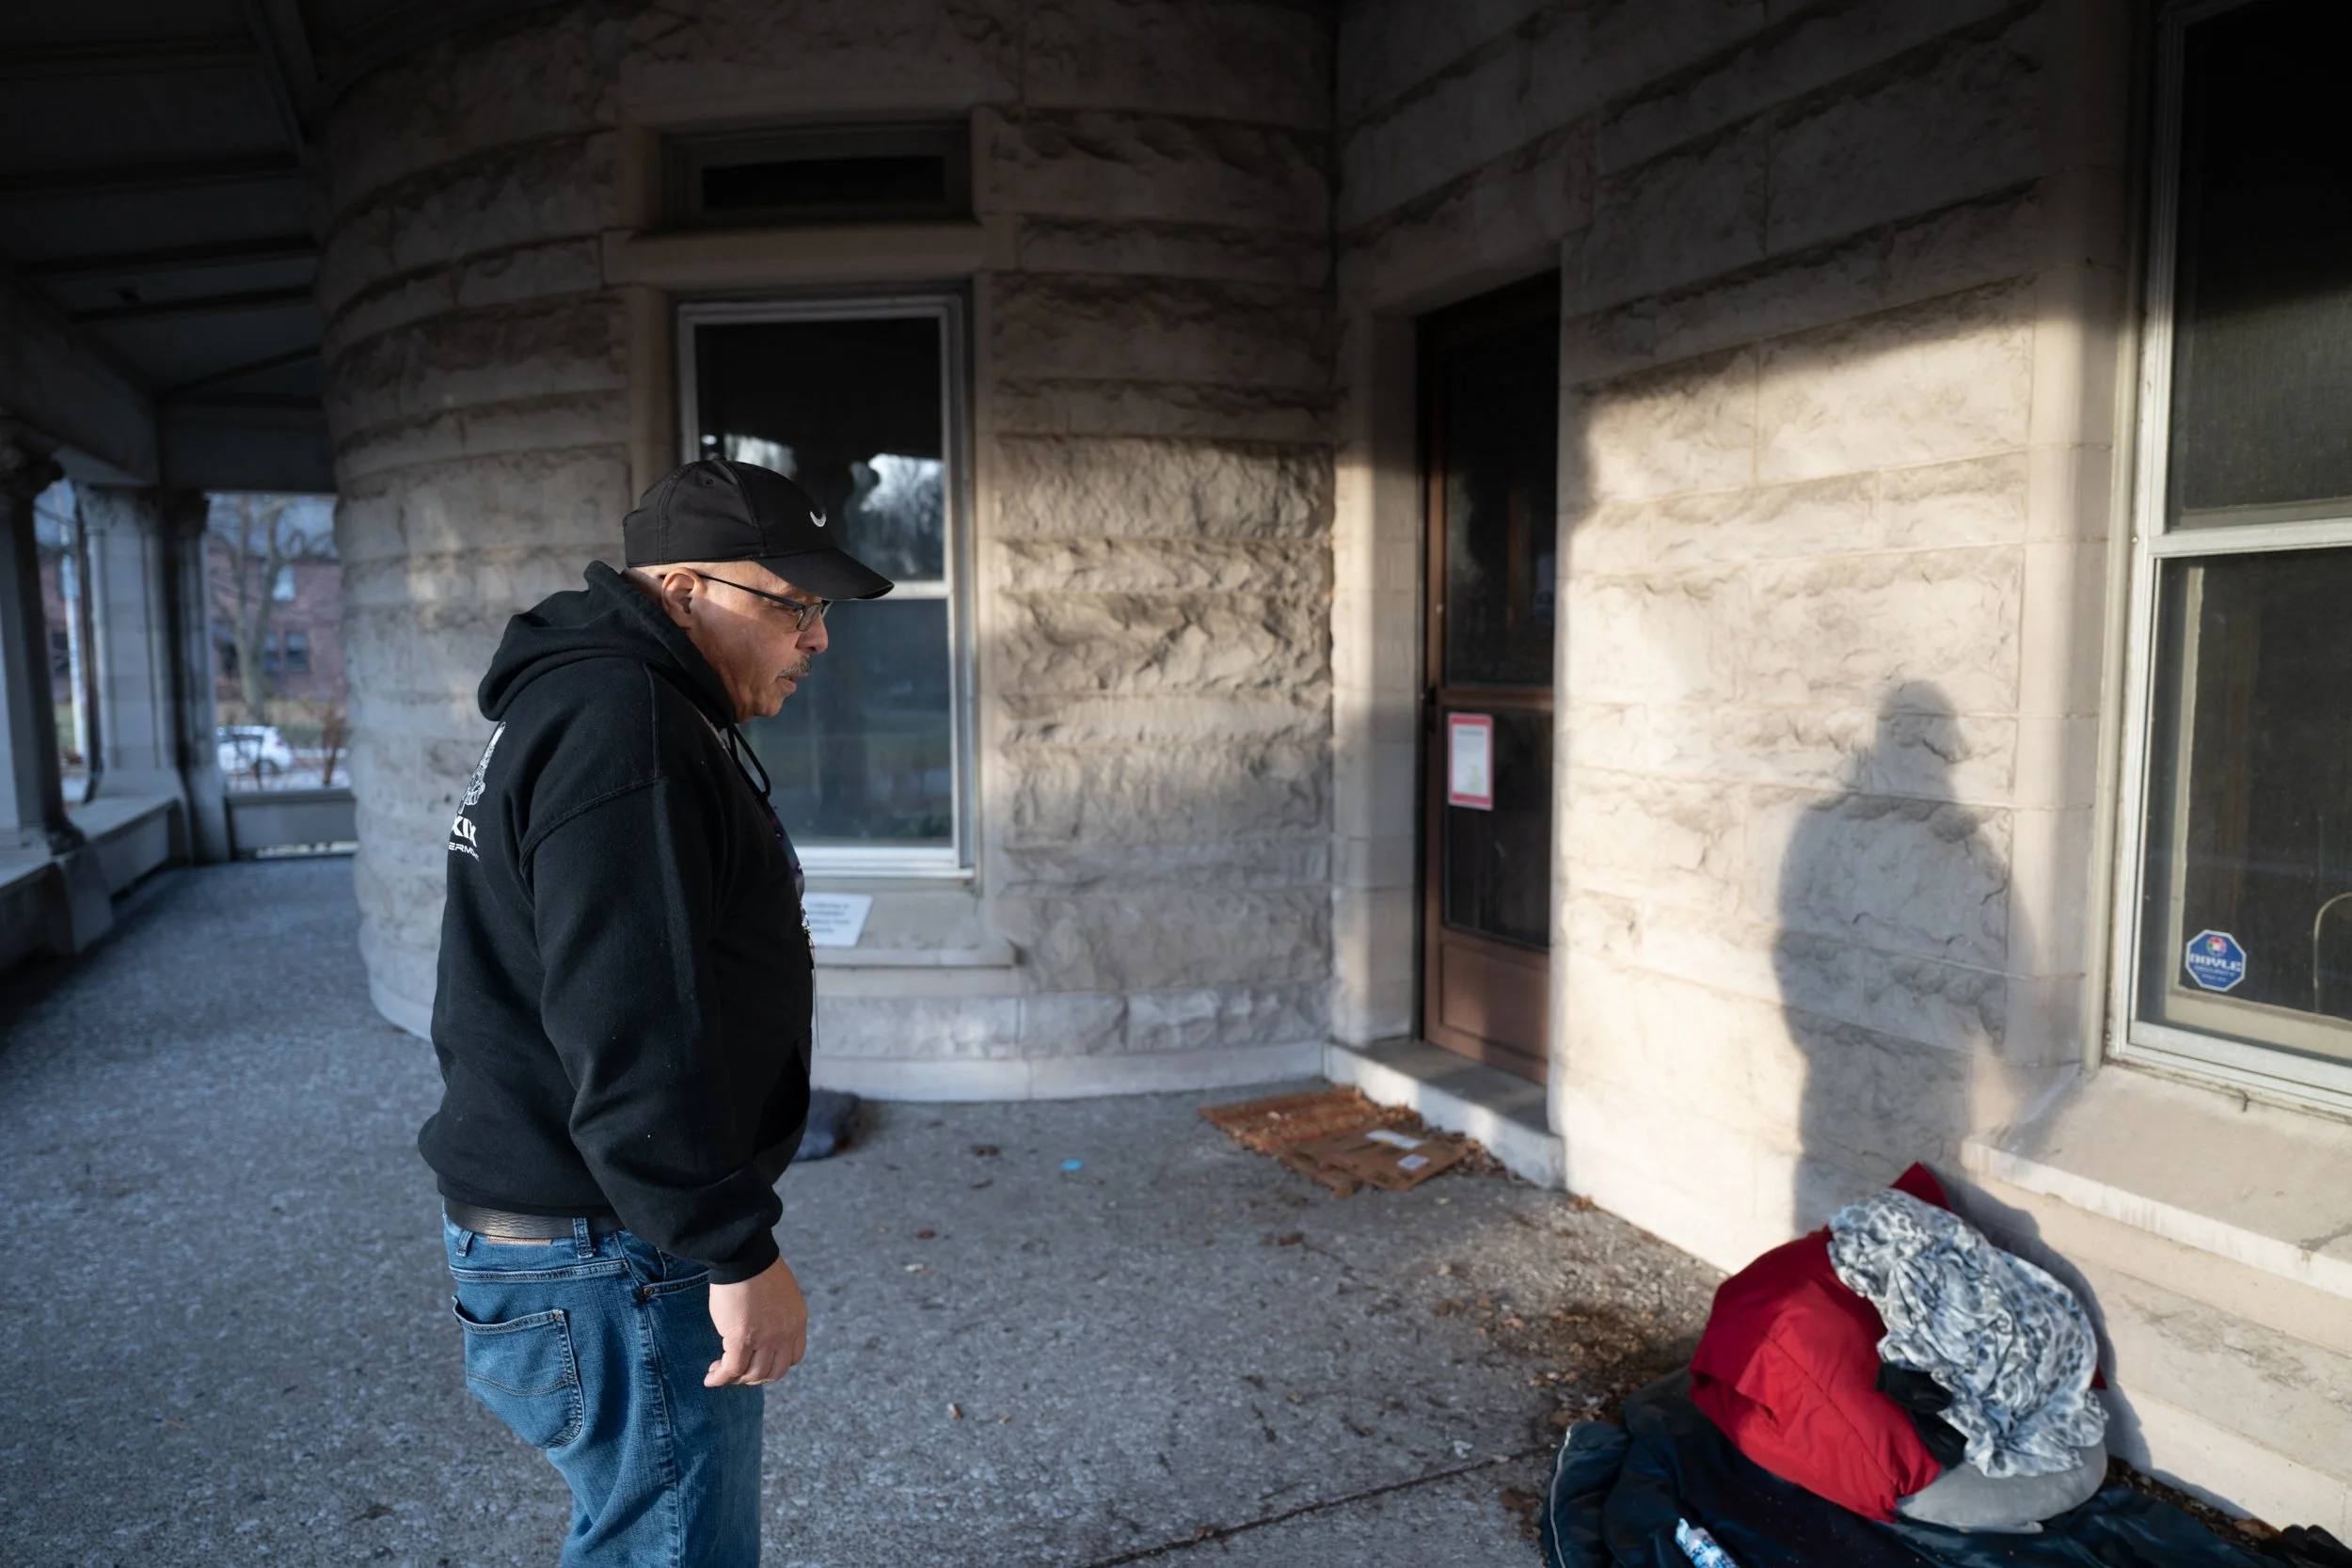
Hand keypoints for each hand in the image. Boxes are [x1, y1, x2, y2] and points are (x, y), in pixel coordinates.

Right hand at [705, 1257, 807, 1386]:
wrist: (744, 1256)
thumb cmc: (756, 1268)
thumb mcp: (778, 1295)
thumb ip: (775, 1316)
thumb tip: (759, 1330)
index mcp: (797, 1321)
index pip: (794, 1357)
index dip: (774, 1364)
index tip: (758, 1360)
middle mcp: (785, 1333)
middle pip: (774, 1371)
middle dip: (754, 1376)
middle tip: (737, 1370)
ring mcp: (766, 1338)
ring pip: (753, 1375)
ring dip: (736, 1378)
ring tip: (720, 1371)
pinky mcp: (741, 1339)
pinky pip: (732, 1370)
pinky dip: (720, 1378)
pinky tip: (710, 1378)